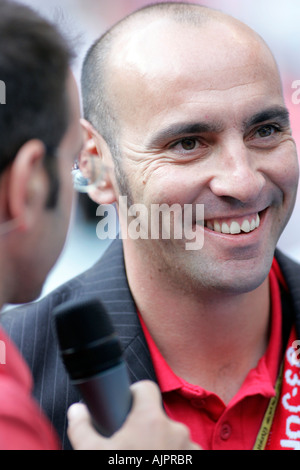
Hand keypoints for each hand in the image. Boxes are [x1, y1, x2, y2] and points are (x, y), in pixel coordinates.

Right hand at [67, 380, 200, 449]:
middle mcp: (175, 429)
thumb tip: (76, 410)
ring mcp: (190, 449)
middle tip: (129, 447)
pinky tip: (158, 466)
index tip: (124, 407)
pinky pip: (184, 453)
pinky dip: (173, 458)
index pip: (146, 388)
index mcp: (150, 420)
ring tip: (143, 460)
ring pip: (172, 436)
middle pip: (157, 416)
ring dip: (161, 444)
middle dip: (144, 427)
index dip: (133, 394)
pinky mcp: (198, 462)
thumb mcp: (92, 454)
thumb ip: (82, 428)